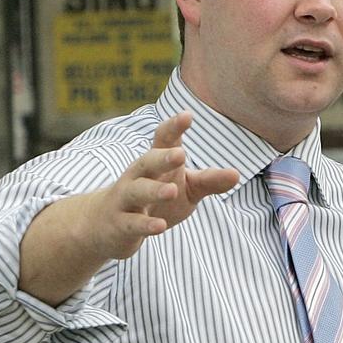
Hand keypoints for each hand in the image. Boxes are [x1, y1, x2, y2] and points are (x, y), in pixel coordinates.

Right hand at [83, 111, 238, 259]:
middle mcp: (137, 177)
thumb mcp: (186, 190)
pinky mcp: (120, 224)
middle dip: (162, 157)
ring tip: (172, 191)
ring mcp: (125, 200)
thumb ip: (208, 181)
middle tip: (180, 154)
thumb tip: (236, 174)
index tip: (187, 115)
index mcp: (154, 163)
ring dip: (153, 191)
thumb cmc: (154, 201)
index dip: (173, 128)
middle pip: (146, 162)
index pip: (163, 140)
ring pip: (137, 191)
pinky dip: (145, 225)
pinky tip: (159, 227)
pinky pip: (132, 223)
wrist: (106, 227)